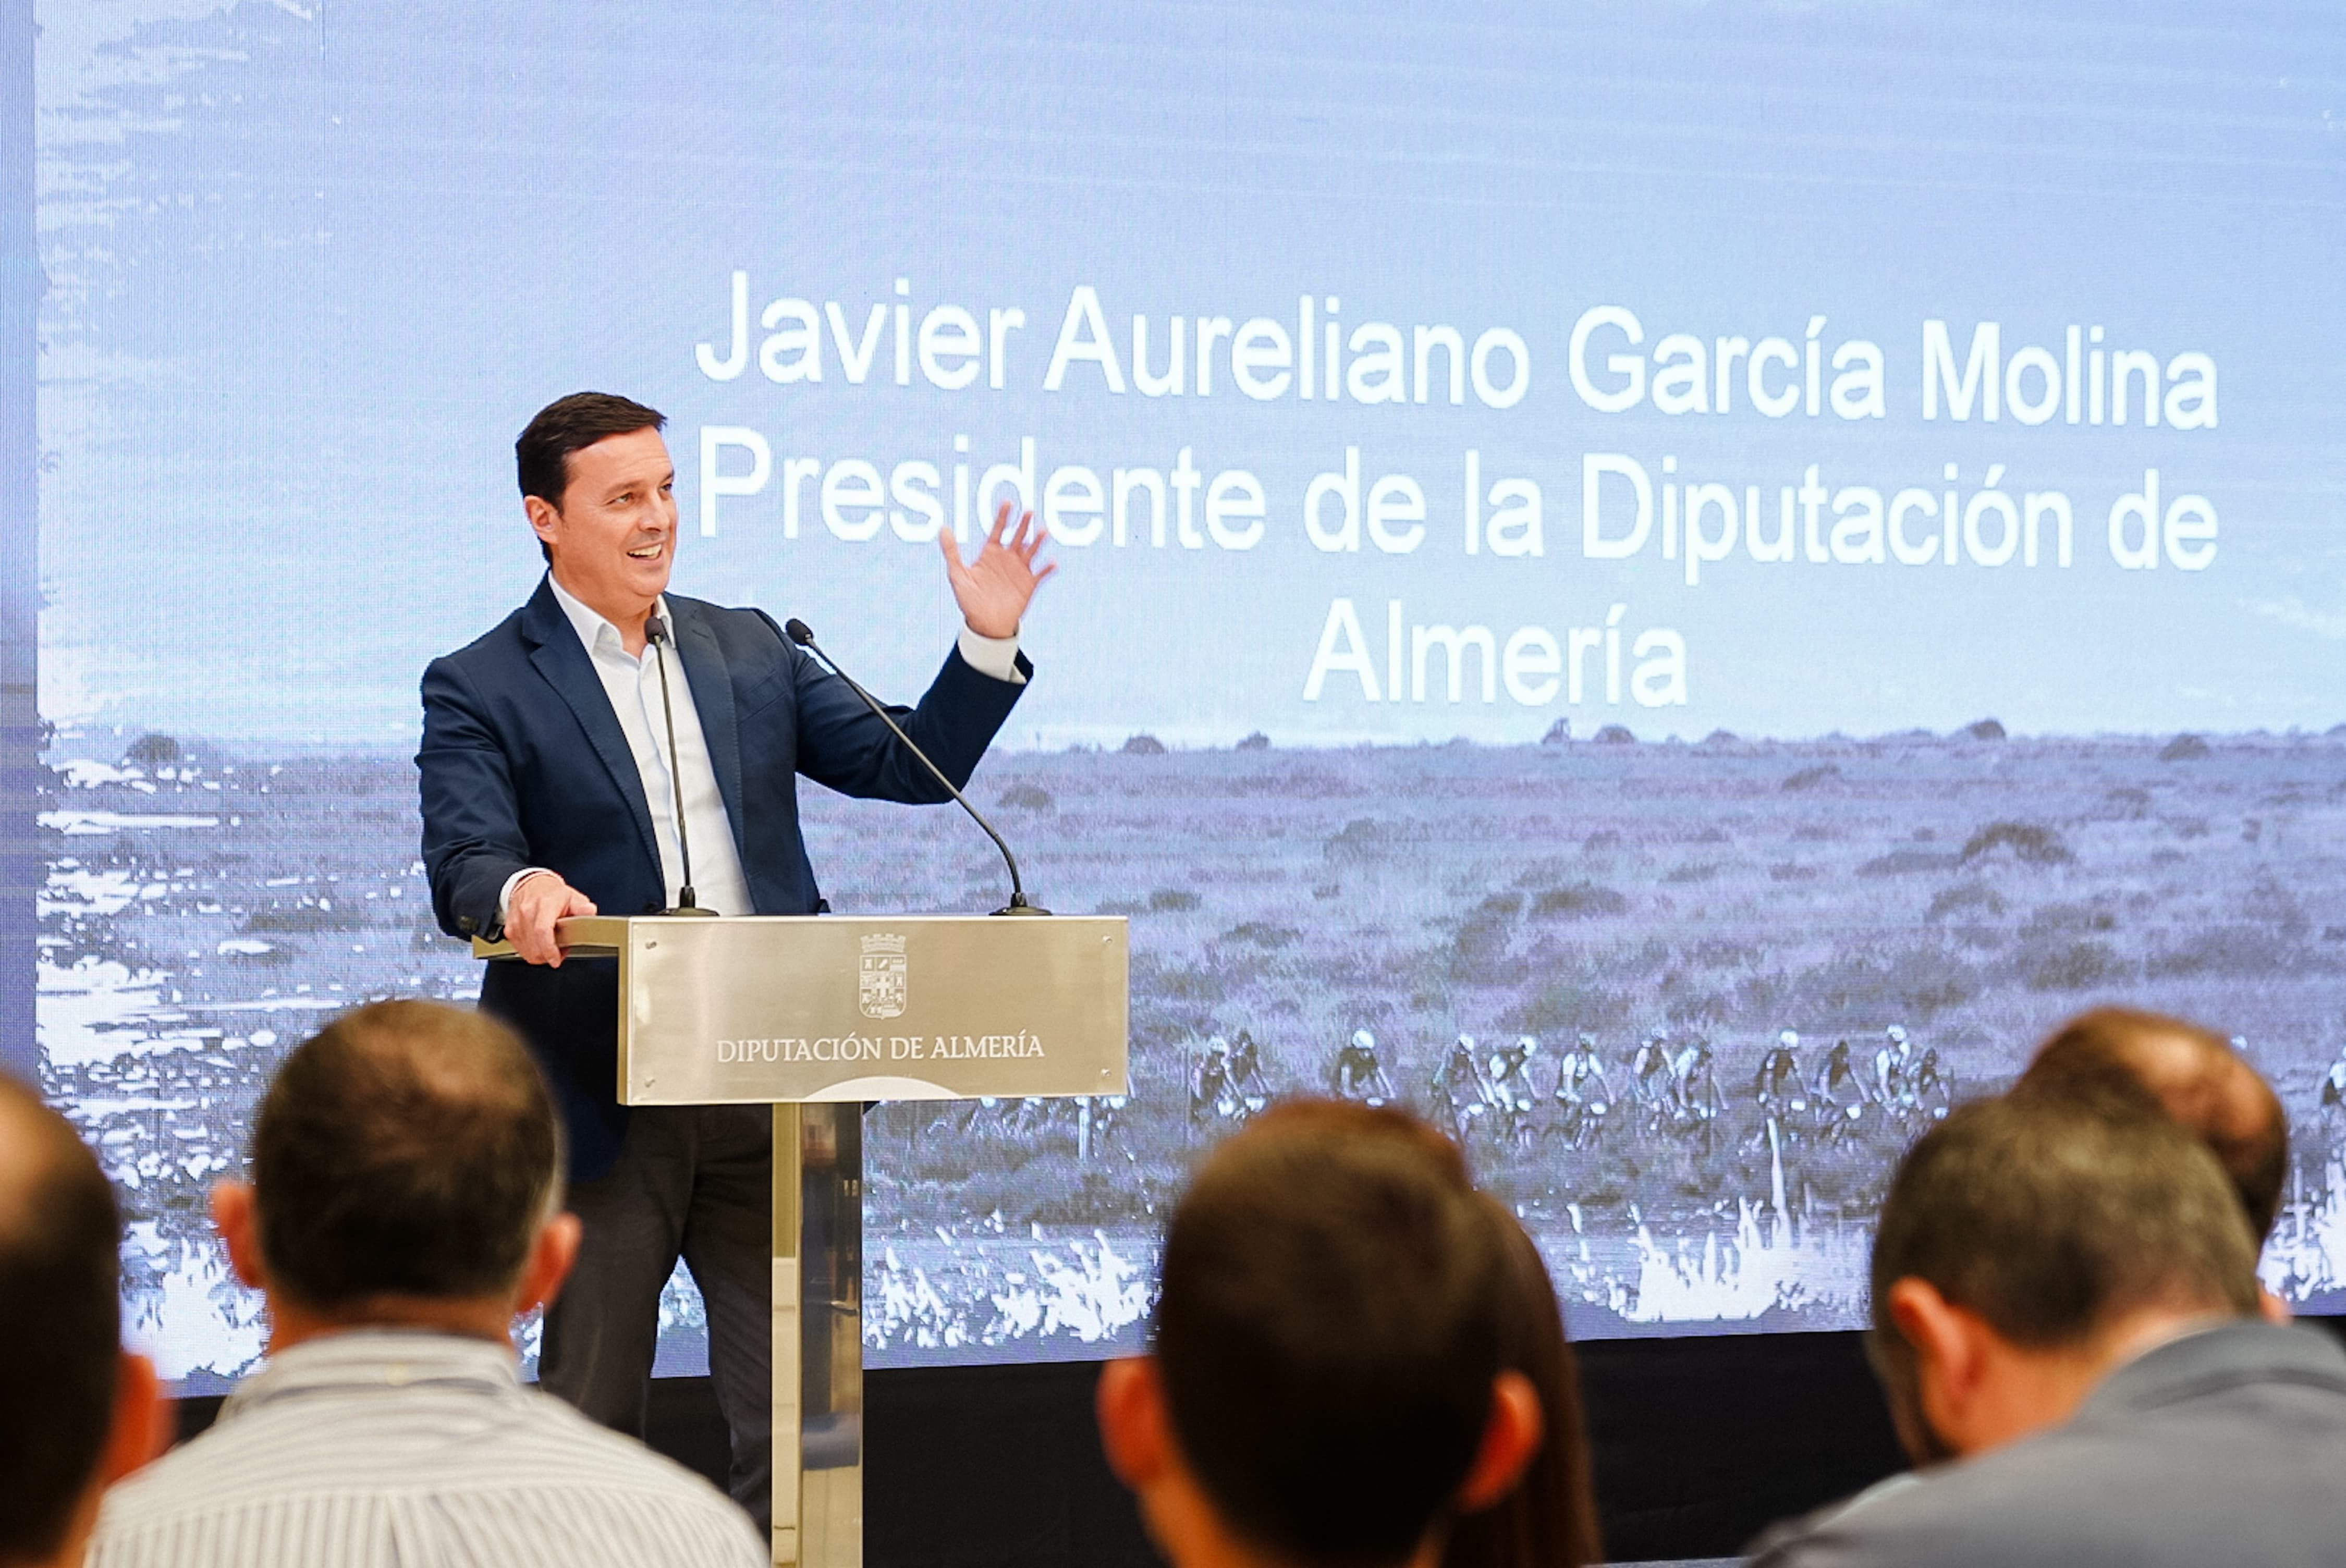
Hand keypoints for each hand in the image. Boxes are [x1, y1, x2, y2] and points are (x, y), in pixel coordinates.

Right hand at [506, 873, 597, 966]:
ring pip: (528, 952)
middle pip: (535, 946)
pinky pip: (521, 950)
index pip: (542, 930)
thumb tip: (590, 911)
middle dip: (550, 955)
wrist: (529, 885)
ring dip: (542, 954)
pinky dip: (532, 952)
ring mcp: (516, 922)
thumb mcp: (572, 897)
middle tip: (561, 948)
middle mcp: (527, 912)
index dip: (549, 949)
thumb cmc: (551, 894)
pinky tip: (541, 943)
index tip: (556, 960)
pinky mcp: (509, 930)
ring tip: (552, 944)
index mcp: (545, 903)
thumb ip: (582, 907)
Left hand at [941, 501, 1054, 638]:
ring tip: (1043, 531)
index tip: (1008, 502)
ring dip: (1037, 542)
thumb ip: (951, 552)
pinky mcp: (1029, 585)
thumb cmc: (969, 600)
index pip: (997, 530)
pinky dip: (1047, 568)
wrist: (985, 624)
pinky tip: (1052, 563)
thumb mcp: (957, 575)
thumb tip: (943, 528)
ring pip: (1031, 551)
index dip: (1002, 517)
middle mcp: (1006, 559)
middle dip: (1022, 524)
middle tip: (1028, 511)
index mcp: (990, 554)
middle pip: (1017, 536)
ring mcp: (1019, 571)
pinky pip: (1041, 574)